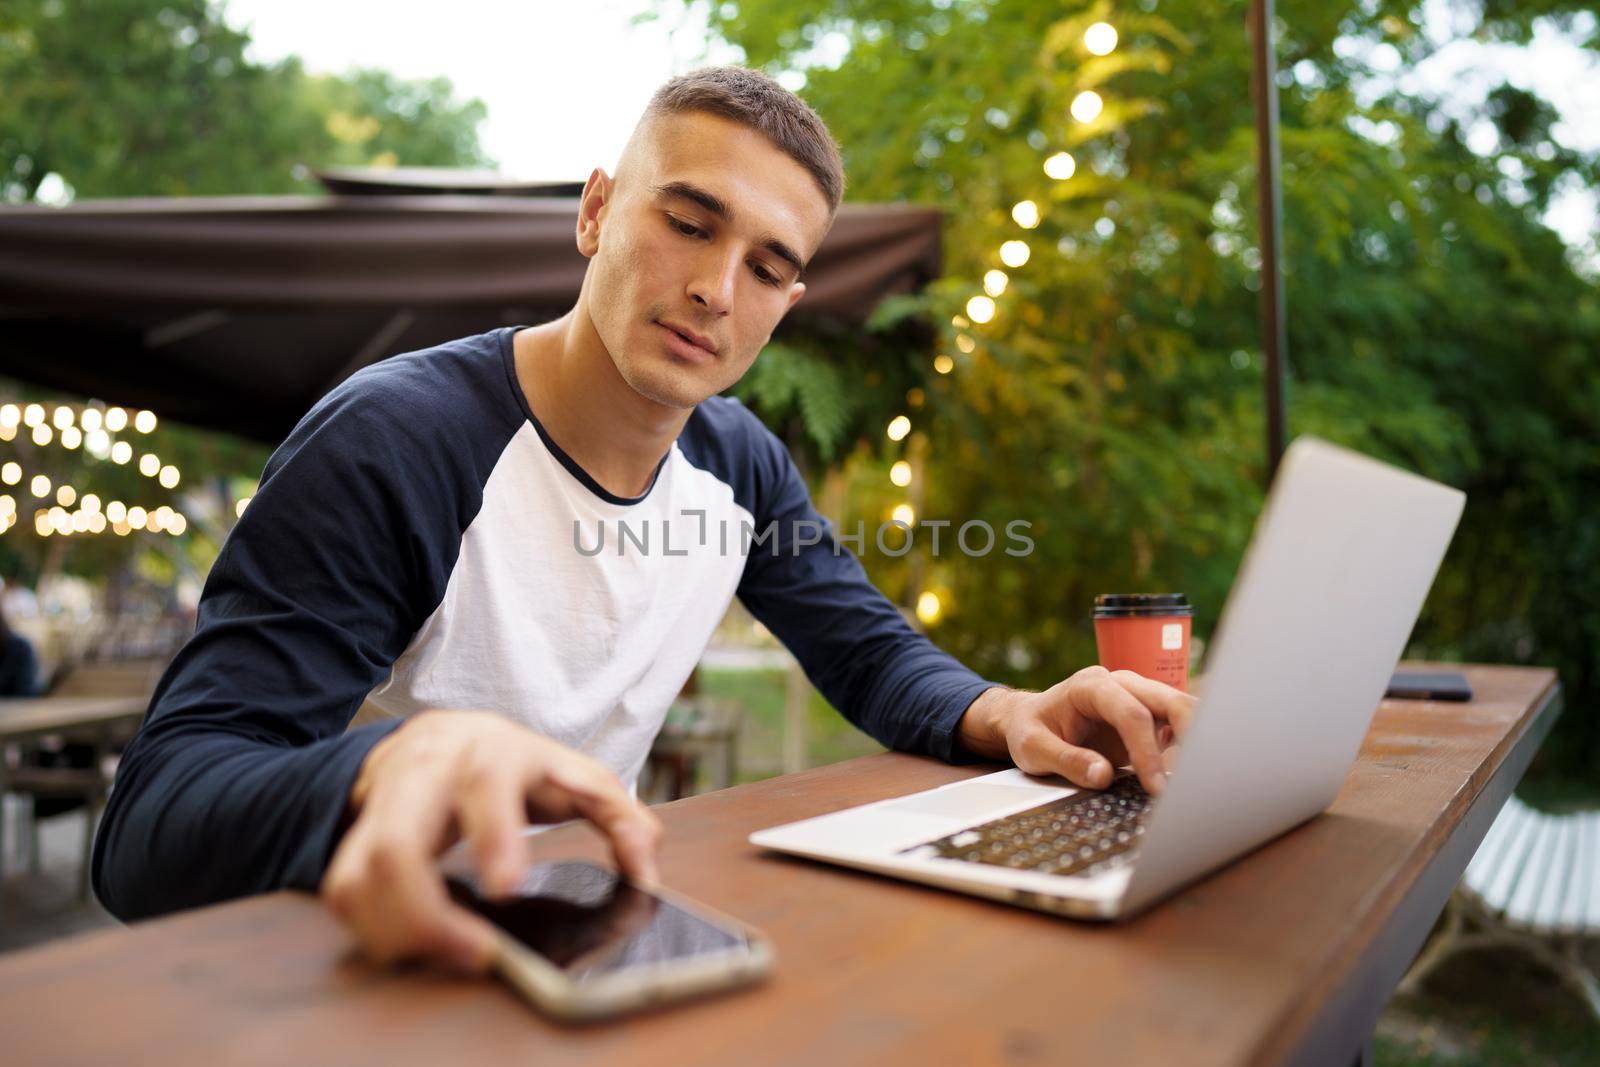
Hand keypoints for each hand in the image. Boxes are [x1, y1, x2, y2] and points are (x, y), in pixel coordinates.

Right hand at [321, 709, 662, 972]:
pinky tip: (413, 943)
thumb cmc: (518, 765)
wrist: (443, 737)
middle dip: (424, 911)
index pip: (485, 786)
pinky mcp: (354, 837)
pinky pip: (343, 893)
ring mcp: (382, 806)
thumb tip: (646, 869)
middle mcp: (425, 775)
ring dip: (397, 932)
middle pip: (397, 843)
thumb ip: (620, 817)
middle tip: (476, 954)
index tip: (507, 886)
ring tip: (450, 956)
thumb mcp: (578, 778)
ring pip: (358, 876)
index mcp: (488, 753)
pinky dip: (373, 929)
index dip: (495, 837)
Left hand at [956, 666, 1195, 795]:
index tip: (1156, 787)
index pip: (1131, 714)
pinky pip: (1178, 725)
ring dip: (1197, 740)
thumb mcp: (1033, 749)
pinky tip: (1191, 773)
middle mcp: (1120, 684)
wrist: (1030, 720)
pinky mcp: (1147, 715)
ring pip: (1181, 708)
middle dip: (1192, 735)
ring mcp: (1137, 697)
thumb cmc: (1030, 730)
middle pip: (1169, 700)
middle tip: (1197, 778)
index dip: (1147, 751)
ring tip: (1202, 778)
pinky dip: (1191, 746)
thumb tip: (1103, 776)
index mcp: (1090, 686)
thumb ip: (1065, 761)